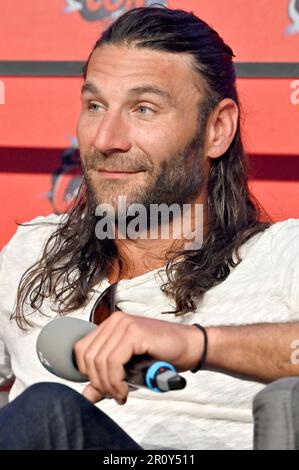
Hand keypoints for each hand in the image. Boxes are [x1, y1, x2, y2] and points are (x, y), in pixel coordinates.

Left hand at [74, 311, 203, 404]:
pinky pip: (113, 362)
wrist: (189, 347)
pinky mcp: (134, 332)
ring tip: (121, 395)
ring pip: (100, 361)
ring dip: (108, 385)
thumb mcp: (129, 370)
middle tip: (114, 395)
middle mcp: (114, 321)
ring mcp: (124, 324)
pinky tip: (125, 391)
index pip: (81, 350)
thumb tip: (85, 396)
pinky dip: (116, 381)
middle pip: (88, 357)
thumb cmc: (161, 356)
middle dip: (98, 382)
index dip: (87, 374)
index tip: (103, 388)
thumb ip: (106, 379)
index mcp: (110, 325)